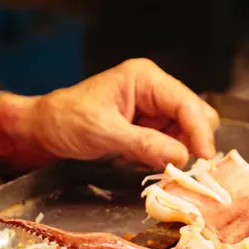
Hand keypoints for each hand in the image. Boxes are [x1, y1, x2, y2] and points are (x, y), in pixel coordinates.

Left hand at [0, 59, 219, 170]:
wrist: (44, 129)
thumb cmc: (66, 121)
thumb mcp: (104, 133)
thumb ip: (144, 144)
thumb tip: (181, 157)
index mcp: (145, 79)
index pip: (187, 104)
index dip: (200, 132)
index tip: (204, 160)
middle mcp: (155, 90)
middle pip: (195, 117)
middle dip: (191, 143)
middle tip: (181, 169)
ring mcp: (153, 110)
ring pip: (186, 134)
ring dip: (177, 154)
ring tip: (154, 167)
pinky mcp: (149, 128)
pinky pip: (170, 145)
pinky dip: (164, 159)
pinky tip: (144, 164)